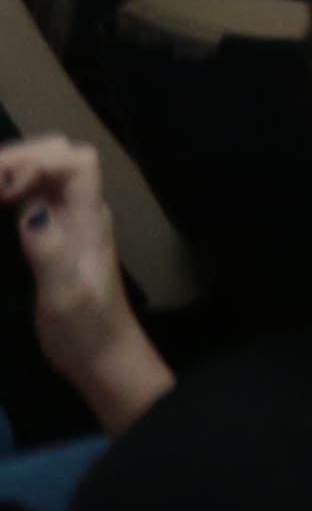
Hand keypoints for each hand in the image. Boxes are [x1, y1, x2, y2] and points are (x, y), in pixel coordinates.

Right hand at [4, 135, 136, 354]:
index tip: (3, 189)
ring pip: (46, 172)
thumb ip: (50, 253)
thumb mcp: (65, 296)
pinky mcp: (54, 234)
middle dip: (20, 156)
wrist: (102, 355)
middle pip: (60, 155)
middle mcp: (82, 211)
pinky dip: (11, 187)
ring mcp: (69, 220)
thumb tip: (31, 211)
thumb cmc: (86, 329)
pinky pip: (35, 195)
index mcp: (90, 219)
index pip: (76, 162)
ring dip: (15, 167)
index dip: (38, 160)